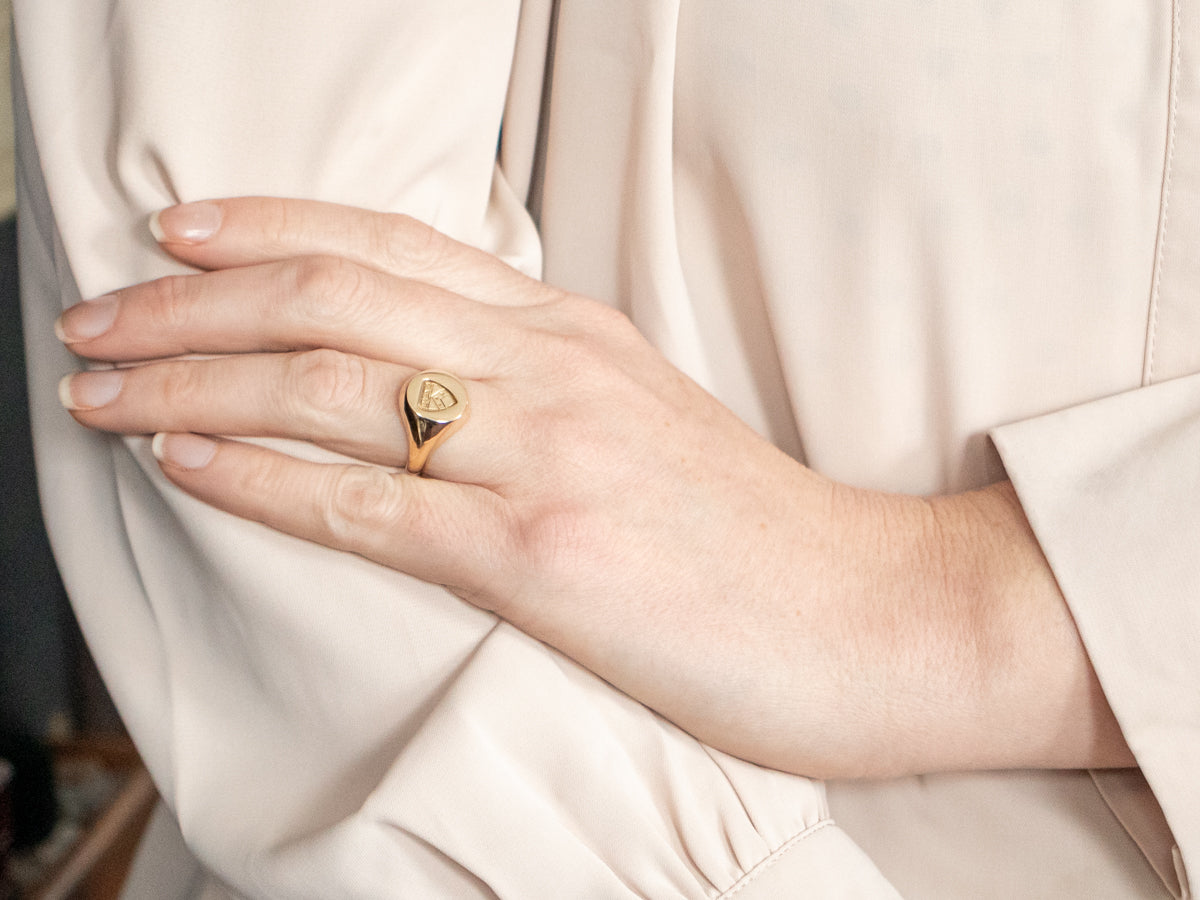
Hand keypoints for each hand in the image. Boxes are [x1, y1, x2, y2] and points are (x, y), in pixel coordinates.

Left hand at [57, 198, 1131, 776]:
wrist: (874, 613)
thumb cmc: (757, 533)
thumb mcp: (645, 419)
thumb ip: (542, 386)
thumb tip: (435, 381)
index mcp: (575, 332)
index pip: (391, 245)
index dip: (268, 228)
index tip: (179, 236)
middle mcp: (551, 371)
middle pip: (334, 298)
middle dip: (192, 302)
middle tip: (99, 316)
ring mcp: (546, 456)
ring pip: (329, 388)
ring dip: (193, 379)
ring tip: (101, 385)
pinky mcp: (542, 556)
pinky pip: (364, 504)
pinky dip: (257, 475)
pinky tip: (183, 461)